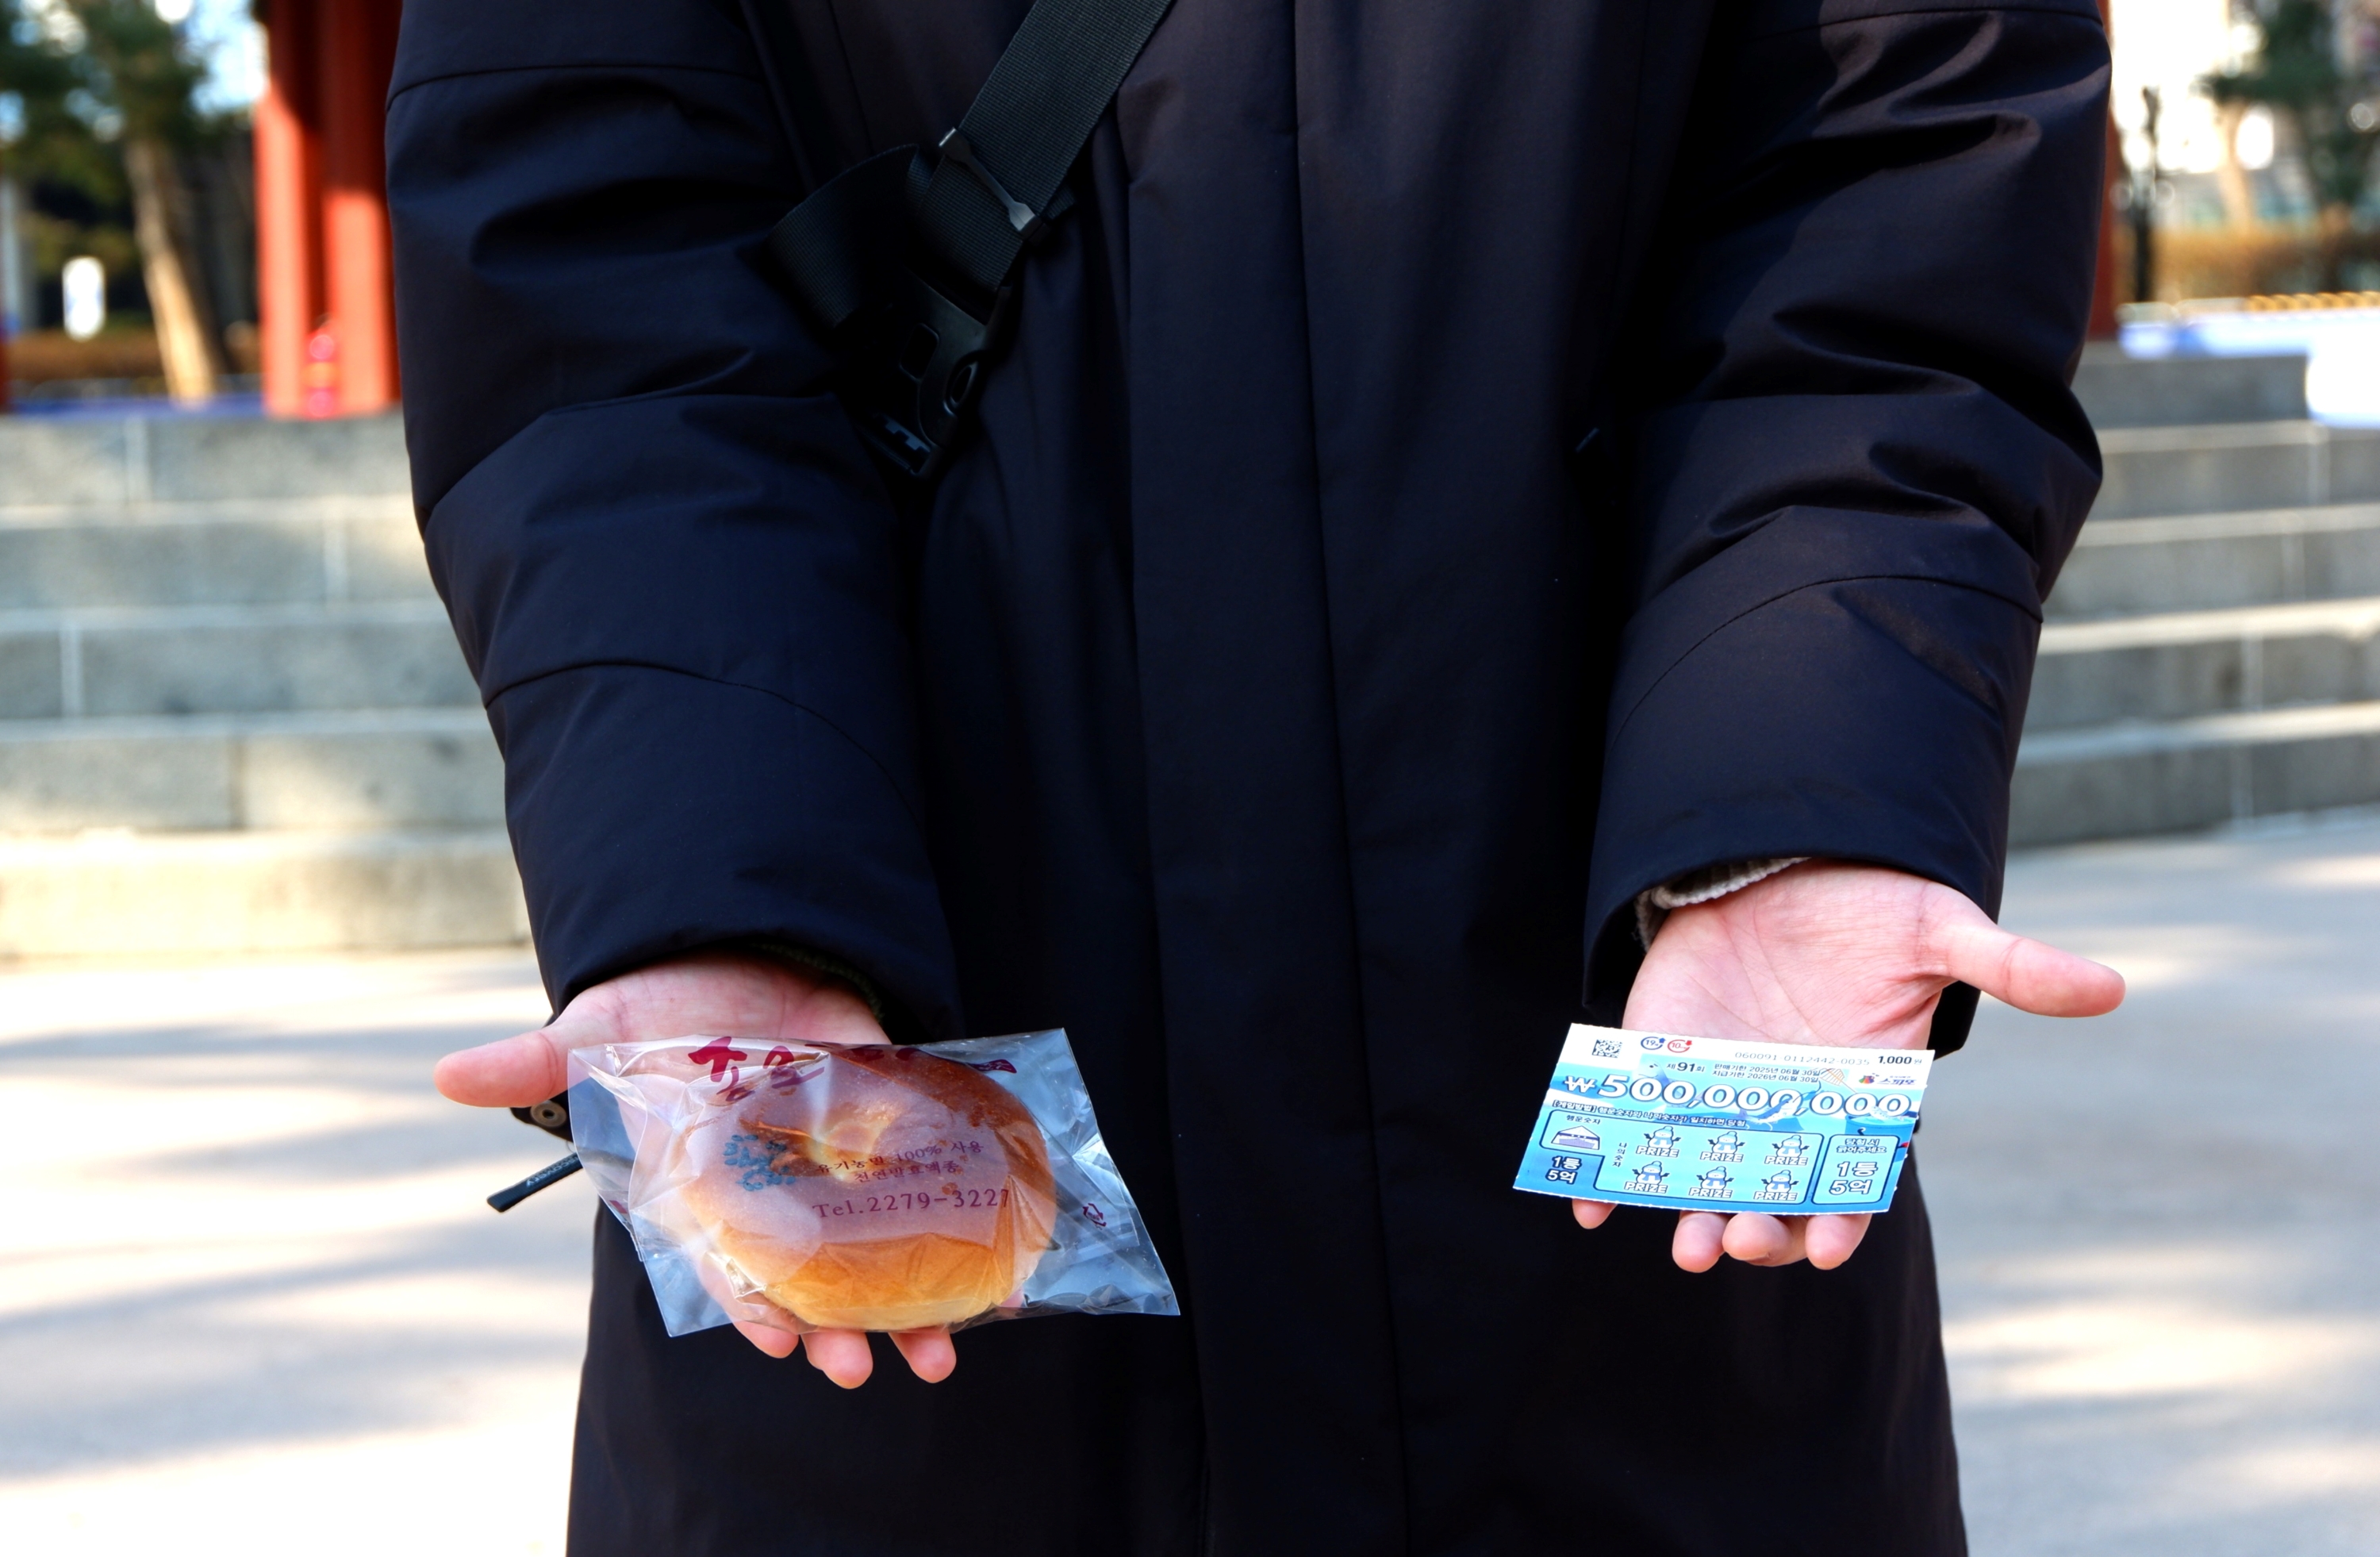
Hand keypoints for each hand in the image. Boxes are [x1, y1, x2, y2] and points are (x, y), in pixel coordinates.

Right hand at [435, 949, 957, 1387]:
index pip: (724, 1257)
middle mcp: (773, 1184)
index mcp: (704, 1183)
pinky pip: (927, 1171)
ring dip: (906, 1299)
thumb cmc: (651, 1010)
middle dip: (834, 1324)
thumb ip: (538, 1061)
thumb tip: (447, 1075)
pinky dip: (962, 1213)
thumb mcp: (595, 1031)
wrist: (724, 947)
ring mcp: (831, 1154)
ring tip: (941, 1354)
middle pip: (807, 1271)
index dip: (748, 1298)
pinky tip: (1000, 1263)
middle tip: (862, 1369)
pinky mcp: (881, 1110)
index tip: (775, 1340)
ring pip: (872, 1243)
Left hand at [1572, 860, 2122, 1272]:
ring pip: (1705, 1178)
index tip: (1825, 1248)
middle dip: (1760, 1229)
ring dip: (1692, 1216)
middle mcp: (1789, 1114)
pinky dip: (1607, 1172)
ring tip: (1689, 1243)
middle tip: (1742, 1243)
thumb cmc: (1870, 908)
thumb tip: (2112, 987)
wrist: (1782, 861)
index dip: (1839, 1218)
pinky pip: (1634, 1132)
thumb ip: (2011, 968)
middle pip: (1774, 1195)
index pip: (1851, 1179)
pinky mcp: (1664, 1067)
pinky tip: (1585, 1205)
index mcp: (1857, 1102)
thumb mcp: (1939, 930)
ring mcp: (1724, 1097)